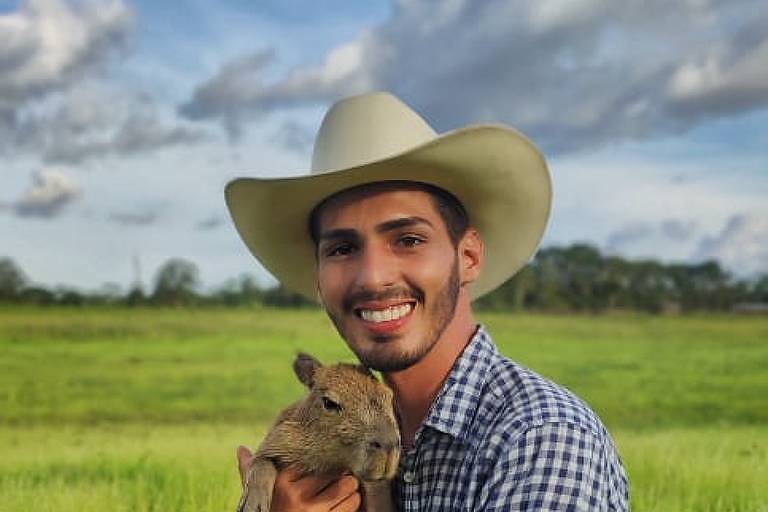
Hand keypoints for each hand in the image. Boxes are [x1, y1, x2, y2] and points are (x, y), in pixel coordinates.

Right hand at [236, 445, 361, 511]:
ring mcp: (312, 511)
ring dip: (351, 485)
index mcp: (281, 482)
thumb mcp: (261, 495)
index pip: (313, 458)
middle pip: (333, 470)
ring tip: (348, 485)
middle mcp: (296, 495)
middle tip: (344, 472)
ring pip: (346, 486)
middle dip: (341, 472)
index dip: (325, 458)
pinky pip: (352, 504)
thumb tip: (240, 448)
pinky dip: (354, 499)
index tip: (330, 456)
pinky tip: (350, 499)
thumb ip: (251, 472)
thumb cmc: (271, 511)